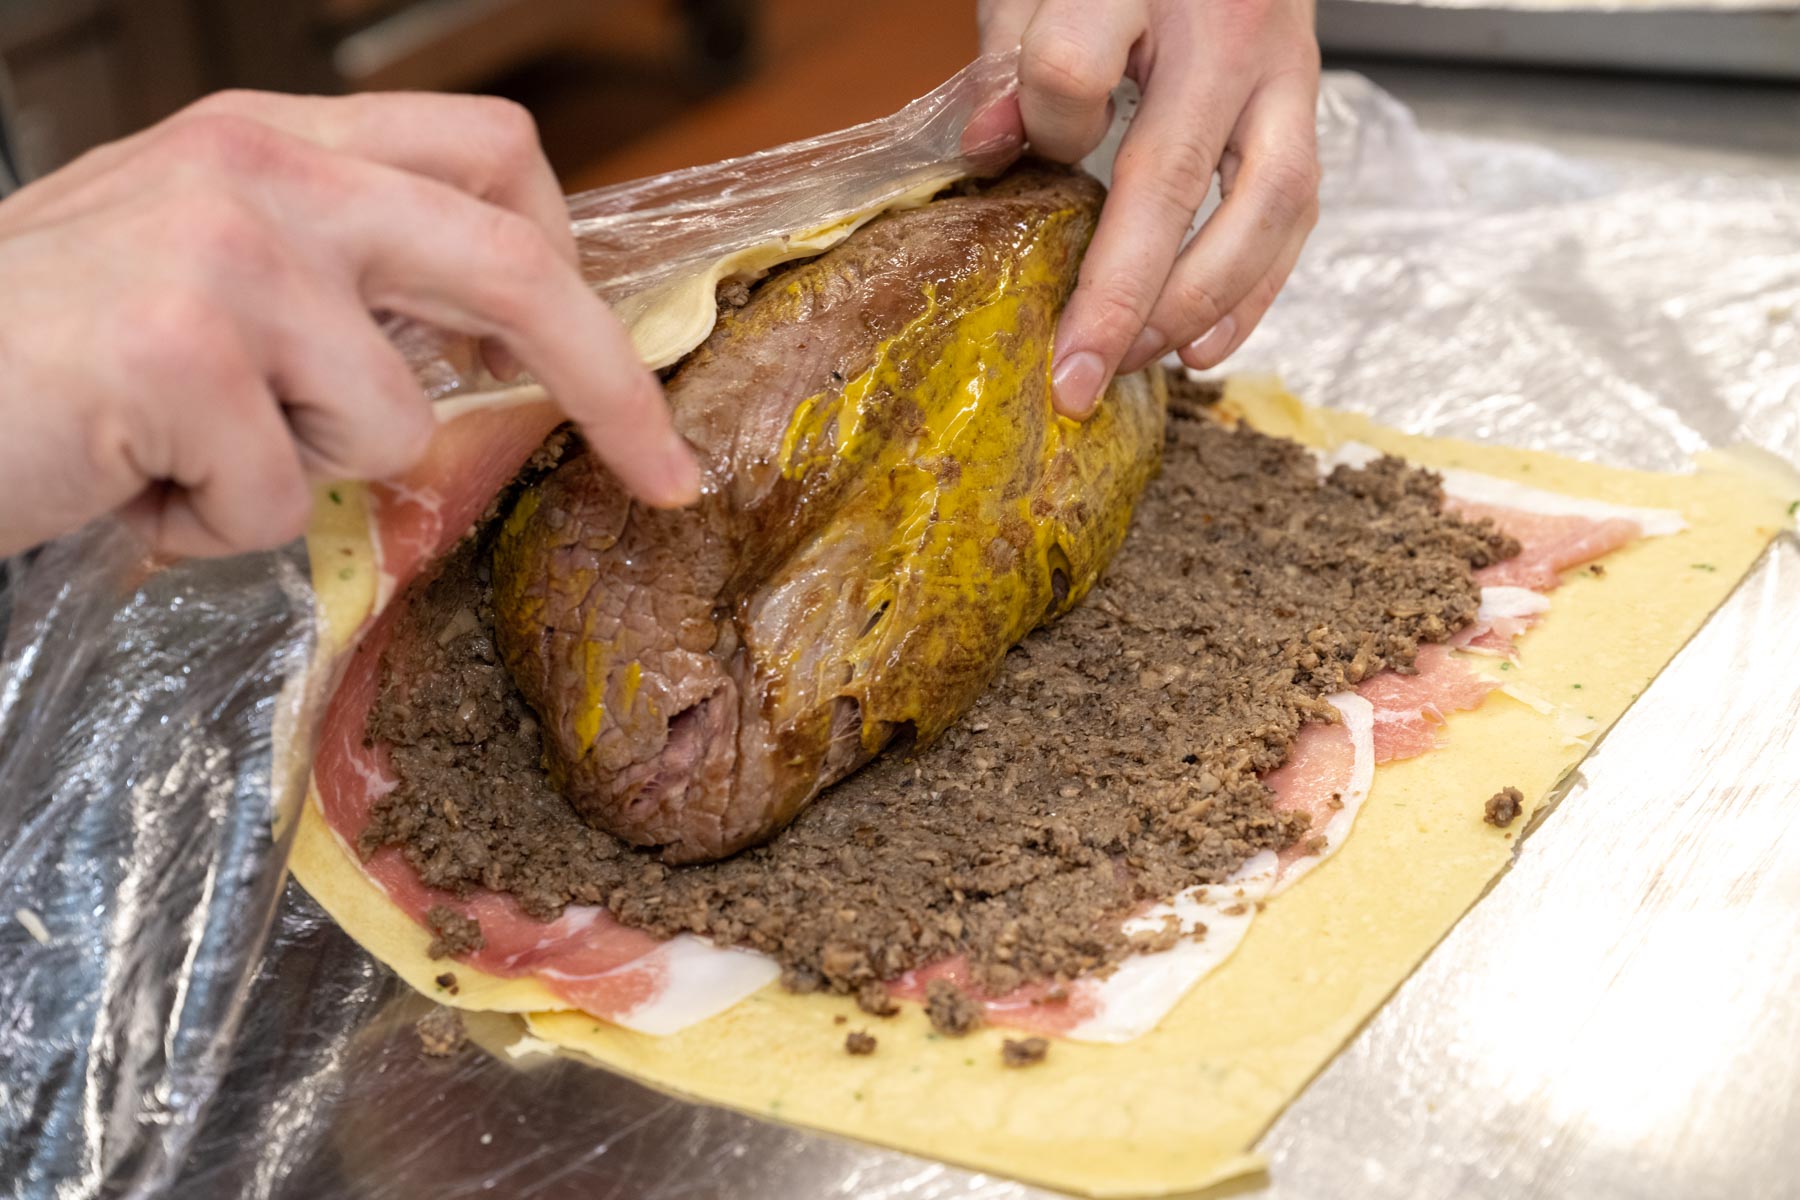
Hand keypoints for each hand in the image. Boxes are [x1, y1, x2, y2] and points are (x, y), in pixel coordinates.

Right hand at [0, 91, 698, 559]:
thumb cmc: (46, 352)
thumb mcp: (207, 275)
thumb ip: (345, 284)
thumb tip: (494, 349)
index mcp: (281, 141)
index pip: (493, 161)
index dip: (577, 266)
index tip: (624, 369)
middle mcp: (261, 170)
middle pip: (509, 261)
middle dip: (609, 381)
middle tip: (667, 474)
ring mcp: (222, 251)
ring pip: (390, 422)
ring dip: (306, 473)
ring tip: (190, 454)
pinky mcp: (178, 351)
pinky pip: (283, 499)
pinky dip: (217, 527)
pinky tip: (136, 483)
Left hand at [979, 0, 1320, 415]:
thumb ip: (1010, 54)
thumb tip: (989, 150)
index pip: (1072, 69)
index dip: (1040, 127)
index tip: (1014, 147)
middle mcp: (1229, 28)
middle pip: (1176, 175)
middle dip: (1120, 296)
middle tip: (1074, 377)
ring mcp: (1284, 68)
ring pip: (1265, 205)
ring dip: (1196, 304)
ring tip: (1136, 364)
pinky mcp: (1308, 104)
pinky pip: (1298, 210)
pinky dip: (1255, 290)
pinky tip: (1203, 346)